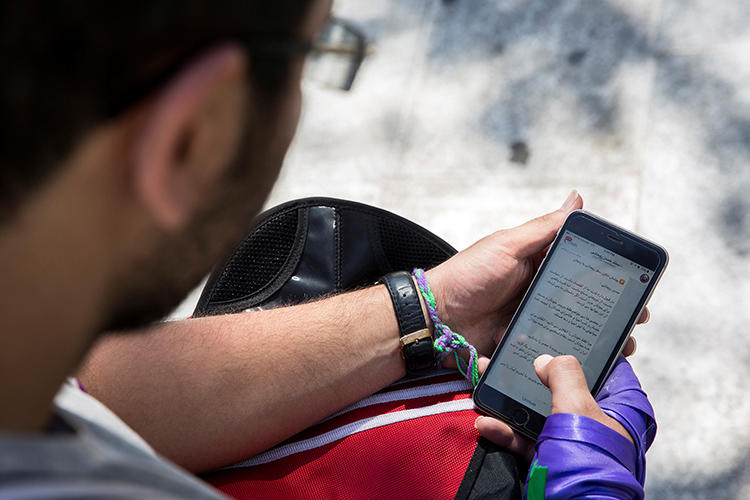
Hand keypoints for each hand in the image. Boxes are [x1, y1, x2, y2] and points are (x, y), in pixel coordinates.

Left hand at [425, 190, 645, 365]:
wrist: (436, 318)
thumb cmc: (469, 275)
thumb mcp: (507, 246)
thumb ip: (543, 229)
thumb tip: (578, 198)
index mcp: (540, 267)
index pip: (585, 270)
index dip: (612, 278)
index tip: (639, 286)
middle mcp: (541, 295)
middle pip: (586, 305)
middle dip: (614, 314)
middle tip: (635, 323)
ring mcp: (533, 323)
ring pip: (574, 332)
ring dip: (599, 340)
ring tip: (621, 348)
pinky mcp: (524, 348)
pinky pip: (552, 355)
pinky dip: (570, 360)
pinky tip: (592, 365)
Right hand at [475, 355, 636, 460]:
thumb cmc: (586, 465)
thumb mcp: (576, 410)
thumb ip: (564, 375)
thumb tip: (547, 358)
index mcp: (618, 407)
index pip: (602, 364)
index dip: (577, 345)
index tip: (550, 330)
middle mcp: (596, 421)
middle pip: (561, 386)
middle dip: (529, 371)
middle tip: (506, 353)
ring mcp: (570, 440)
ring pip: (537, 410)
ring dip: (507, 400)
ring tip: (483, 384)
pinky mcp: (549, 457)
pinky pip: (524, 437)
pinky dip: (505, 431)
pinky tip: (486, 422)